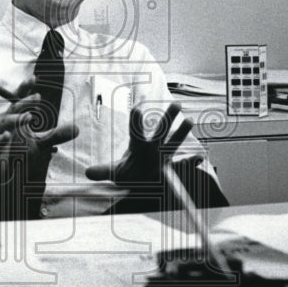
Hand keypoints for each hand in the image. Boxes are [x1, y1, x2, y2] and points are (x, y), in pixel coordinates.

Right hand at [0, 79, 76, 187]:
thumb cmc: (15, 150)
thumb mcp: (38, 143)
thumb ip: (55, 136)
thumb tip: (77, 129)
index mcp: (14, 117)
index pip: (19, 100)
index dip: (25, 89)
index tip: (34, 78)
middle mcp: (3, 123)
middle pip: (13, 109)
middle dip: (25, 102)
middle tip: (38, 97)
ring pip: (3, 123)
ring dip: (15, 119)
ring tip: (28, 117)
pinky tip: (7, 136)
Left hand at [86, 102, 201, 189]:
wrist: (141, 183)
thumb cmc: (129, 175)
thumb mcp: (116, 173)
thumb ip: (103, 171)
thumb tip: (87, 172)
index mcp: (137, 146)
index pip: (136, 131)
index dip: (136, 121)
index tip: (137, 109)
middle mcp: (152, 148)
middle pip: (160, 131)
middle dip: (167, 119)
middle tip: (176, 103)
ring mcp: (162, 157)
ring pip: (173, 143)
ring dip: (181, 134)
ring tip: (189, 121)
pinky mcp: (169, 169)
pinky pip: (180, 166)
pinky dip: (189, 163)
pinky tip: (199, 157)